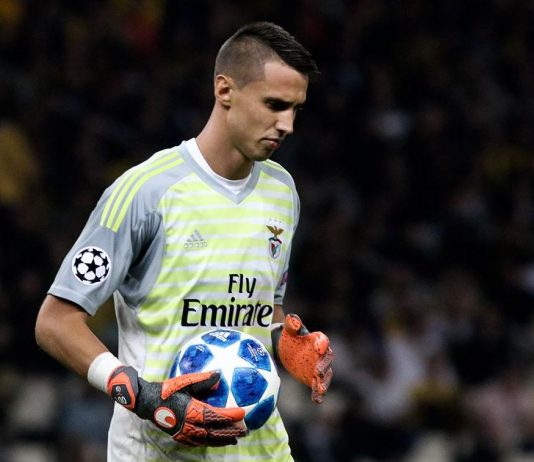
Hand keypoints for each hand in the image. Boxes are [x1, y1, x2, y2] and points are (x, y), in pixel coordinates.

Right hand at [107, 366, 246, 446]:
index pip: (215, 415)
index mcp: (191, 409)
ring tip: (235, 439)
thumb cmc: (168, 389)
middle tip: (245, 431)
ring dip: (222, 440)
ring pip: (207, 439)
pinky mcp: (179, 436)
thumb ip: (202, 379)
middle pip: (214, 431)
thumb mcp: (185, 381)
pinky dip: (210, 443)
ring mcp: (183, 433)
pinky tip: (216, 441)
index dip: (229, 416)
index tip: (242, 414)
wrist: (147, 402)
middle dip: (231, 431)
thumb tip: (219, 374)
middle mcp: (189, 424)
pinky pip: (198, 443)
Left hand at [274, 314, 333, 402]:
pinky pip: (317, 386)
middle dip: (324, 365)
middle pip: (327, 359)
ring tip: (320, 389)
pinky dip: (318, 393)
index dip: (322, 344)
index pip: (323, 341)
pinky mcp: (312, 378)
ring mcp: (318, 367)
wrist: (286, 348)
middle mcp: (321, 354)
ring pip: (326, 375)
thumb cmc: (290, 336)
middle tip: (317, 371)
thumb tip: (292, 318)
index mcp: (317, 339)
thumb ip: (292, 323)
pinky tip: (317, 400)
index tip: (319, 348)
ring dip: (324, 382)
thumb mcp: (289, 329)